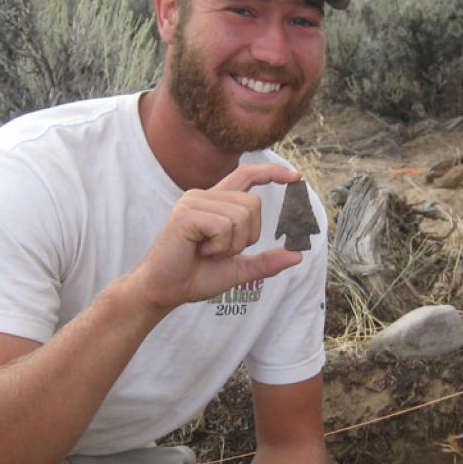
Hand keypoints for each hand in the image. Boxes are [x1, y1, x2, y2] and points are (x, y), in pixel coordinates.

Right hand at [133, 164, 302, 310]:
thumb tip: (298, 256)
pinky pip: (224, 225)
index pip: (246, 175)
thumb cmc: (195, 277)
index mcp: (215, 203)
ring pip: (241, 215)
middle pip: (253, 203)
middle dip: (247, 236)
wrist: (165, 291)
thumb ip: (265, 262)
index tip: (296, 177)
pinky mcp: (186, 214)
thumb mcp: (238, 269)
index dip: (272, 172)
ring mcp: (194, 202)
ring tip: (207, 252)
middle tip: (219, 251)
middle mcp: (204, 196)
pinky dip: (220, 246)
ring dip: (232, 244)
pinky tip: (200, 251)